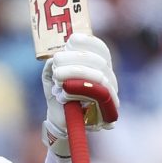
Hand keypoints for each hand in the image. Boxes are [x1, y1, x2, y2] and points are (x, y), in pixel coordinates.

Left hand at [42, 33, 118, 154]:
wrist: (59, 121)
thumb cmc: (58, 94)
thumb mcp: (51, 75)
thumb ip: (52, 63)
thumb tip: (55, 57)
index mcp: (99, 66)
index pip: (100, 49)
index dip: (88, 42)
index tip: (71, 41)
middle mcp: (109, 78)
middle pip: (99, 61)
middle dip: (75, 59)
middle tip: (56, 63)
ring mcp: (110, 95)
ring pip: (99, 76)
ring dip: (75, 73)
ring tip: (56, 78)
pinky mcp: (106, 111)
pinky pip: (96, 96)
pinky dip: (77, 92)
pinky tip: (62, 94)